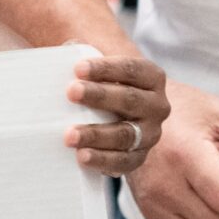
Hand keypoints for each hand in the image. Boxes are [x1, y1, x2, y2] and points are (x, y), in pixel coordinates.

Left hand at [63, 54, 170, 176]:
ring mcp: (151, 134)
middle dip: (99, 96)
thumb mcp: (101, 69)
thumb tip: (60, 57)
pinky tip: (82, 156)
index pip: (131, 69)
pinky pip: (123, 162)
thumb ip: (86, 59)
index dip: (106, 68)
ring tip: (69, 135)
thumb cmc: (103, 85)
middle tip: (71, 93)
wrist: (117, 114)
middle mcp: (157, 106)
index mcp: (152, 77)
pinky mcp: (139, 157)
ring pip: (125, 134)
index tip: (78, 68)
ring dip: (96, 134)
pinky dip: (102, 160)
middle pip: (129, 99)